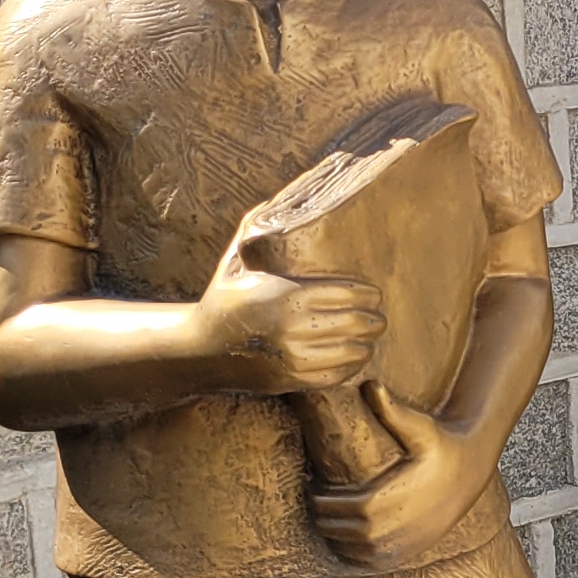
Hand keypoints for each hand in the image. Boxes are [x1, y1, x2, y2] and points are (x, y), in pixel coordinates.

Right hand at [198, 241, 381, 394]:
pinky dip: (352, 366)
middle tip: (378, 316)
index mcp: (285, 295)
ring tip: (368, 336)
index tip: (374, 294)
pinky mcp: (291, 381)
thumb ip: (256, 228)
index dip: (368, 295)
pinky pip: (338, 375)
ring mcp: (292, 358)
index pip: (349, 295)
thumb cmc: (224, 298)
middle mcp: (291, 328)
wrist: (198, 349)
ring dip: (366, 343)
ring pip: (353, 351)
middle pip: (357, 323)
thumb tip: (276, 197)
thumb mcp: (235, 261)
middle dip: (374, 319)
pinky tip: (353, 355)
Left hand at [312, 386, 490, 566]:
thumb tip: (370, 385)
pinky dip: (354, 555)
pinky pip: (370, 563)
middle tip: (319, 500)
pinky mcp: (408, 553)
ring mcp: (400, 544)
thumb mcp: (420, 427)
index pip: (334, 508)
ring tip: (332, 517)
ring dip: (336, 536)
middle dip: (323, 516)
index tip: (314, 486)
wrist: (472, 472)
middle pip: (338, 529)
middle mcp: (390, 528)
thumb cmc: (443, 446)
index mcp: (385, 499)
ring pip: (350, 550)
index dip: (318, 499)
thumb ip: (392, 410)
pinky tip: (351, 538)